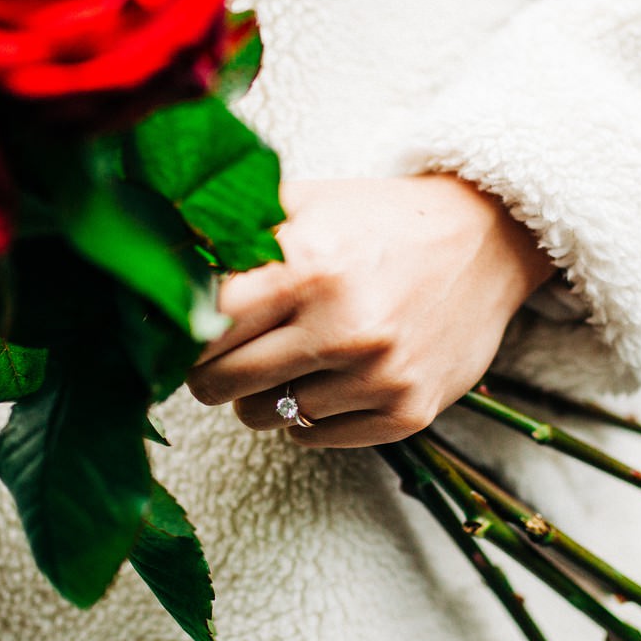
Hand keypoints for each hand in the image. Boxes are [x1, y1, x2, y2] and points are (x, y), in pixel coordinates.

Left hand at [186, 176, 552, 447]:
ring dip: (258, 395)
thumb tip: (154, 254)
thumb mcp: (306, 203)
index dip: (179, 330)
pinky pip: (314, 437)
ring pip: (264, 415)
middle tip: (215, 358)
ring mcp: (378, 374)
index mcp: (306, 265)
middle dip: (205, 373)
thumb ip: (232, 227)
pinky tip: (326, 378)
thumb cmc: (377, 222)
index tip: (175, 330)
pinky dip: (307, 415)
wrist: (486, 241)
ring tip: (283, 360)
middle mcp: (343, 324)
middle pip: (221, 380)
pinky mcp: (407, 413)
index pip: (201, 323)